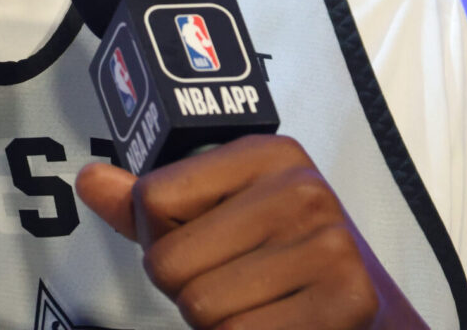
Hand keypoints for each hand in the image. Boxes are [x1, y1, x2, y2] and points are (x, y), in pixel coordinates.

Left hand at [75, 134, 426, 329]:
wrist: (374, 315)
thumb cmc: (286, 264)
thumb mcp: (222, 218)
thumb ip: (154, 204)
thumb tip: (91, 179)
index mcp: (265, 155)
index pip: (152, 200)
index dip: (160, 239)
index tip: (204, 244)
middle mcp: (301, 189)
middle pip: (169, 262)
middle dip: (188, 290)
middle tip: (237, 286)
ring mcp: (328, 243)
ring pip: (201, 307)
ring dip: (219, 324)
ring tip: (260, 306)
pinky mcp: (346, 300)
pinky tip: (280, 325)